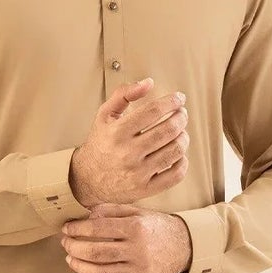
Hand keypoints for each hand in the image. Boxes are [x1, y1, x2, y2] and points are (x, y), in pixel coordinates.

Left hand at [60, 203, 192, 272]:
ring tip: (71, 259)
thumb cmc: (156, 227)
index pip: (98, 228)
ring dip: (80, 267)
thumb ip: (111, 210)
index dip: (77, 228)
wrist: (184, 246)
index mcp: (136, 228)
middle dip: (74, 247)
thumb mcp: (137, 212)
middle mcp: (139, 251)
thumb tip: (85, 214)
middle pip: (96, 253)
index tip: (67, 228)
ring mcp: (141, 271)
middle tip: (66, 243)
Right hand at [68, 78, 188, 205]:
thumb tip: (148, 83)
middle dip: (181, 118)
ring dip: (184, 137)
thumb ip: (124, 94)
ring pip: (175, 151)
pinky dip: (183, 162)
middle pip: (169, 130)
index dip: (172, 102)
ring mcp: (137, 173)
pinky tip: (178, 154)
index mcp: (117, 132)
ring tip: (180, 132)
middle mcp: (127, 153)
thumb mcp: (105, 115)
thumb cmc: (100, 144)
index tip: (179, 99)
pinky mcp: (145, 189)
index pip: (153, 111)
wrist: (87, 178)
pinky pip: (175, 175)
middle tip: (181, 114)